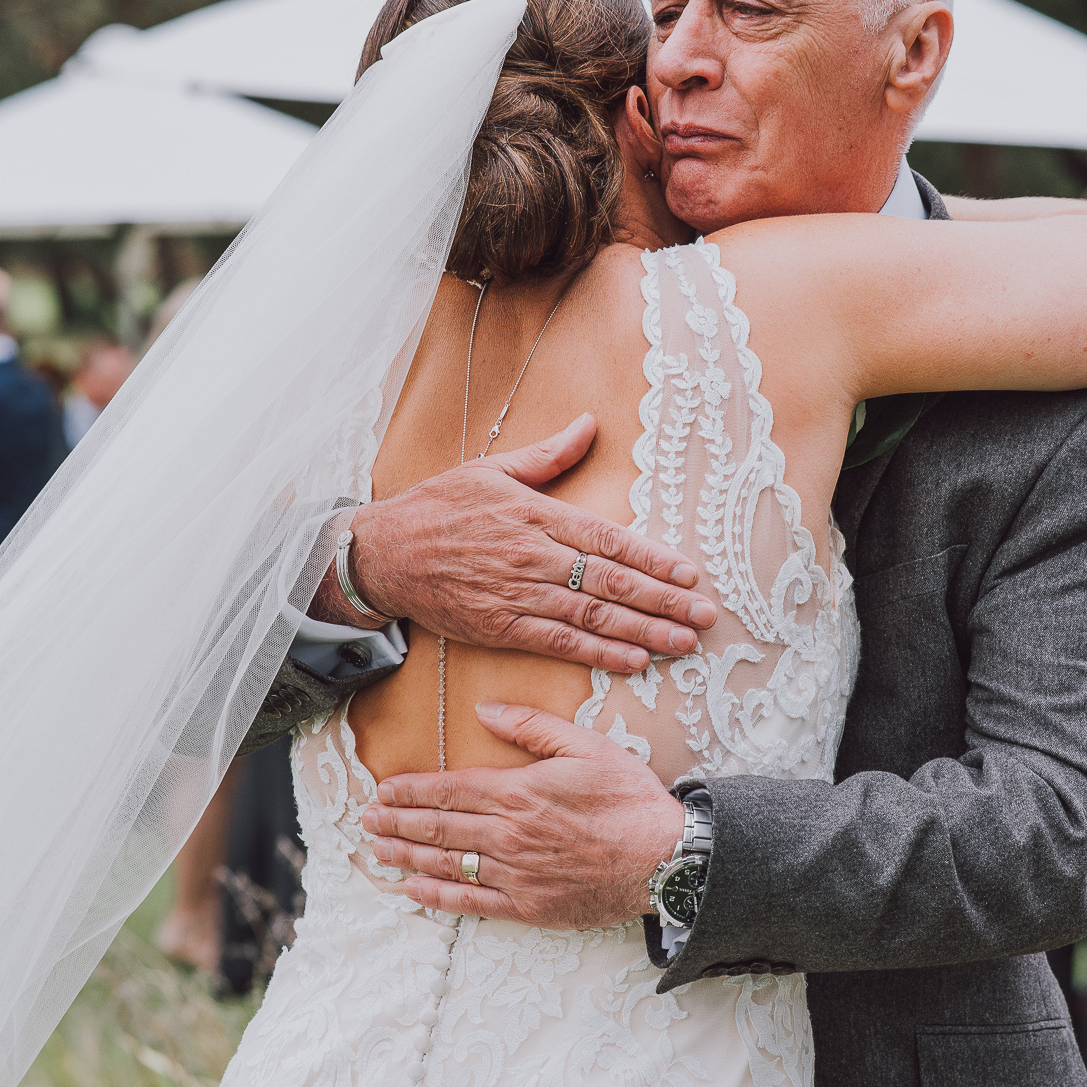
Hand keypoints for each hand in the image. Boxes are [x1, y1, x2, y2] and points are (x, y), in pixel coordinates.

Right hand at [342, 413, 715, 673]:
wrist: (382, 553)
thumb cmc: (437, 506)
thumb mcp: (491, 469)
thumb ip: (548, 455)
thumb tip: (589, 424)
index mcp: (536, 515)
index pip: (608, 539)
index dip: (652, 559)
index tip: (689, 573)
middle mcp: (533, 557)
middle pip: (610, 582)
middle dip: (663, 601)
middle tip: (704, 615)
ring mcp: (517, 595)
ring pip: (591, 618)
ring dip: (642, 632)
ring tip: (682, 643)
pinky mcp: (500, 627)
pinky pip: (558, 644)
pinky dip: (598, 655)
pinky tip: (633, 662)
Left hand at [361, 703, 683, 928]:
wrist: (665, 859)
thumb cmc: (629, 799)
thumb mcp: (587, 746)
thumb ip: (533, 726)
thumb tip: (486, 709)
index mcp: (519, 792)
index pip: (450, 789)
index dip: (412, 790)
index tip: (384, 789)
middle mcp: (508, 835)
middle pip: (439, 827)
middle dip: (398, 821)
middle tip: (367, 819)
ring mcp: (515, 874)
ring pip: (448, 863)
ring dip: (407, 855)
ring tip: (378, 849)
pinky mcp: (528, 906)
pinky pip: (472, 902)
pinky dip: (438, 896)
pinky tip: (414, 889)